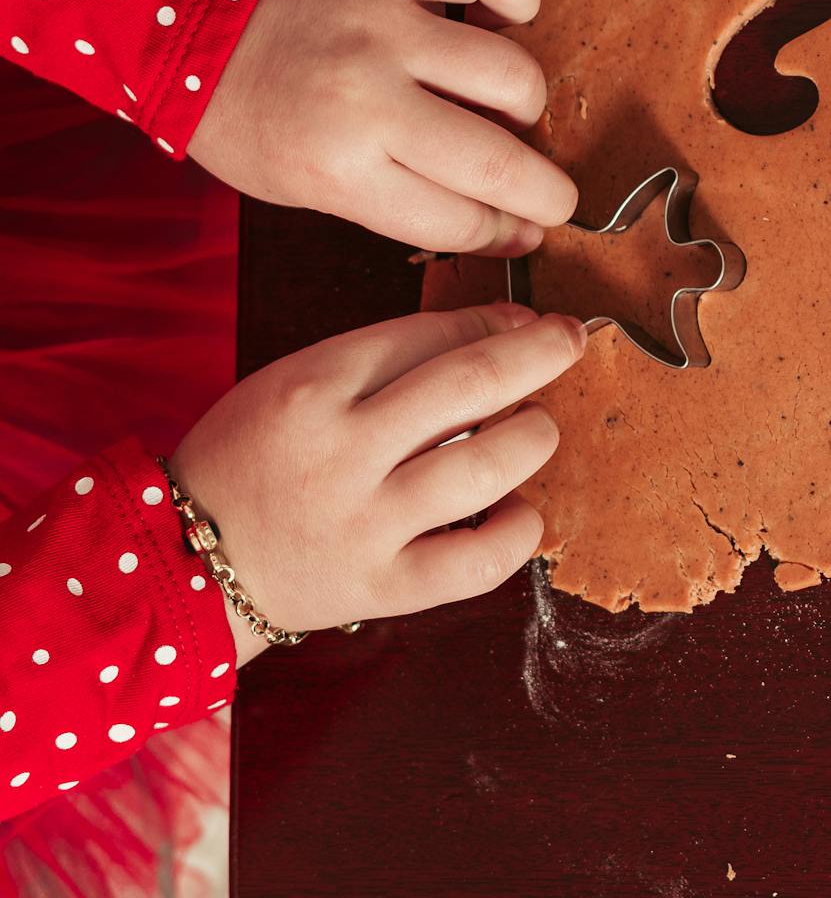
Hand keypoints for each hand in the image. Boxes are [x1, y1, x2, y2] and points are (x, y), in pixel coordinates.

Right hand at [168, 303, 586, 664]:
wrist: (186, 562)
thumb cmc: (254, 460)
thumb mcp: (294, 384)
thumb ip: (384, 358)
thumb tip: (499, 330)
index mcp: (312, 389)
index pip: (430, 334)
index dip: (495, 321)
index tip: (525, 320)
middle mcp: (344, 453)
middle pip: (473, 383)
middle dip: (540, 352)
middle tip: (568, 341)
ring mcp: (367, 524)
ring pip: (488, 465)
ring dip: (534, 436)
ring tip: (533, 429)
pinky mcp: (383, 586)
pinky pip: (480, 559)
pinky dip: (519, 530)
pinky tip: (518, 510)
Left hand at [192, 0, 577, 255]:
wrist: (180, 17)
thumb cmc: (245, 112)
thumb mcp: (301, 188)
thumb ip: (399, 206)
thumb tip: (503, 224)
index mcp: (336, 166)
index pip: (457, 220)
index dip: (503, 233)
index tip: (521, 230)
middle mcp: (366, 98)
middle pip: (498, 164)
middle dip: (546, 193)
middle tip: (552, 194)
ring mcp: (384, 25)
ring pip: (512, 74)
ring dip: (525, 104)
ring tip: (507, 107)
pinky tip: (506, 20)